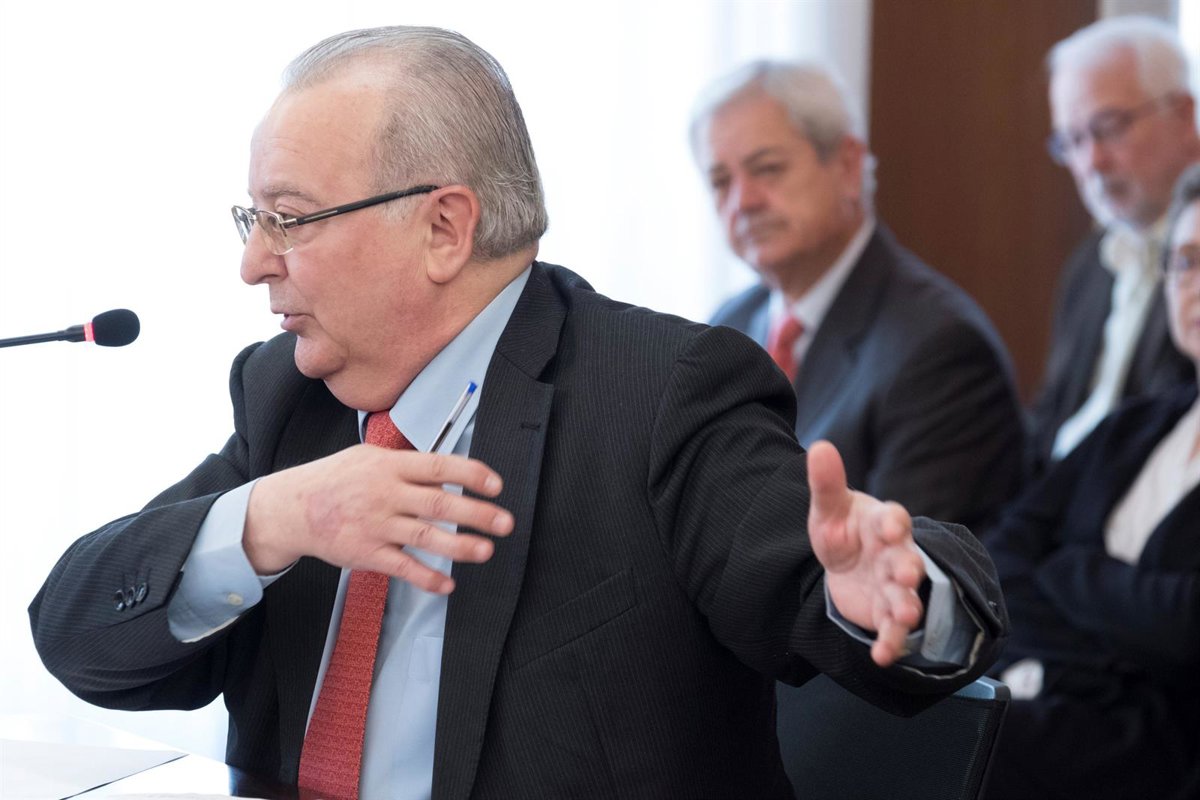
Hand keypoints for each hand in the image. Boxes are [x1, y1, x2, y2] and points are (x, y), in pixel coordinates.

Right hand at [242, 444, 513, 593]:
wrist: (291, 508)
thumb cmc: (335, 479)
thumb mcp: (369, 457)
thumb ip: (407, 465)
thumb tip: (448, 471)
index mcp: (389, 466)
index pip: (438, 467)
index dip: (470, 474)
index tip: (496, 484)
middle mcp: (385, 494)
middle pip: (438, 503)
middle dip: (476, 513)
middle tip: (505, 522)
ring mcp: (376, 525)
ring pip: (424, 537)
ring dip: (459, 546)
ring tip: (487, 551)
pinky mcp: (366, 553)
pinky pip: (402, 567)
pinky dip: (426, 577)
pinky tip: (447, 585)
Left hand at [806, 440, 924, 666]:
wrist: (845, 561)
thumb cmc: (842, 528)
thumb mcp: (828, 507)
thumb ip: (826, 482)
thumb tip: (819, 447)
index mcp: (882, 523)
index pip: (893, 518)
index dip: (894, 522)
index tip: (891, 526)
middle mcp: (896, 554)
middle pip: (907, 561)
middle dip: (909, 569)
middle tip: (908, 575)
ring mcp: (895, 586)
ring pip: (907, 598)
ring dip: (908, 607)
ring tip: (905, 616)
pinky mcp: (886, 613)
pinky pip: (892, 631)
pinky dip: (891, 644)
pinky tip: (882, 656)